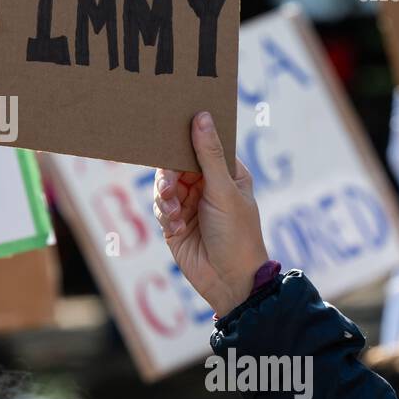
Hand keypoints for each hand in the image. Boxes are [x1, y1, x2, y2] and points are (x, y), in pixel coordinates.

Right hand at [153, 112, 268, 316]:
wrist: (229, 281)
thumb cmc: (237, 234)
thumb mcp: (223, 190)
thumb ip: (208, 154)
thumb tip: (201, 116)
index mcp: (226, 173)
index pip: (201, 146)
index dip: (185, 139)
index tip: (169, 131)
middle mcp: (207, 185)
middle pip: (176, 165)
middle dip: (170, 176)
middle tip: (170, 188)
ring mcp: (190, 204)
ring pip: (164, 186)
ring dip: (166, 198)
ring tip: (174, 213)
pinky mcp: (174, 224)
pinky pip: (161, 208)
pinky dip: (166, 215)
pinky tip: (177, 227)